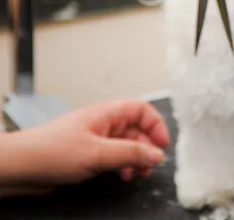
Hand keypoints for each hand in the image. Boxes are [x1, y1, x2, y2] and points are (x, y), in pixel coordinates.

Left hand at [0, 99, 169, 197]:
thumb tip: (156, 154)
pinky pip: (113, 157)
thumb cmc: (50, 151)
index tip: (162, 144)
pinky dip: (121, 166)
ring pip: (125, 145)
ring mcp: (95, 139)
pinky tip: (121, 176)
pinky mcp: (87, 155)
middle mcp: (102, 123)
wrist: (20, 166)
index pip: (141, 110)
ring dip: (134, 159)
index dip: (155, 124)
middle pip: (136, 129)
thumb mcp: (97, 153)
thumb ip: (130, 153)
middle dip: (146, 147)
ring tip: (136, 174)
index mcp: (106, 113)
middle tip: (149, 165)